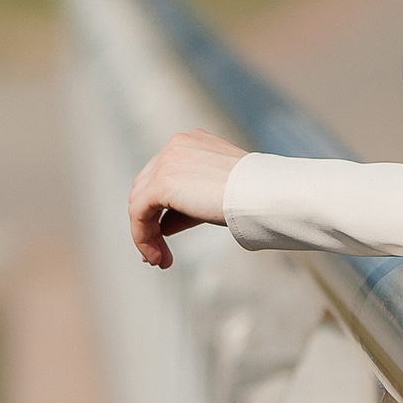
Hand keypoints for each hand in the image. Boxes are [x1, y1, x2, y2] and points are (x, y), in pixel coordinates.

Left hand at [127, 129, 246, 269]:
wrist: (264, 194)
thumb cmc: (252, 196)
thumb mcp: (214, 196)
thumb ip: (184, 206)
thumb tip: (160, 228)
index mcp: (190, 142)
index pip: (162, 175)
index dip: (158, 208)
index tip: (164, 237)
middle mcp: (176, 146)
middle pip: (146, 187)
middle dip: (149, 222)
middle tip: (158, 253)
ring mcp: (167, 161)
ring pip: (139, 202)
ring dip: (146, 235)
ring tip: (160, 260)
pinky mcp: (161, 183)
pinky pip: (138, 213)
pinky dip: (142, 237)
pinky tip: (157, 257)